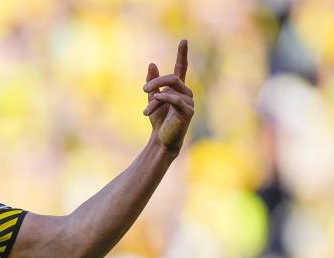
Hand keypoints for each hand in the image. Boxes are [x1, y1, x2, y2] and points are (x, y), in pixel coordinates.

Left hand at [143, 39, 193, 154]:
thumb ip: (153, 83)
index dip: (182, 54)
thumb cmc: (159, 121)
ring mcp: (189, 101)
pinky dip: (163, 99)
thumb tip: (152, 64)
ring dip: (155, 100)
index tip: (184, 40)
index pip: (182, 68)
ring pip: (170, 90)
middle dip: (156, 82)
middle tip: (144, 91)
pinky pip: (175, 99)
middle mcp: (186, 92)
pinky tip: (154, 102)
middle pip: (172, 78)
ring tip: (145, 112)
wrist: (162, 140)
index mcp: (178, 88)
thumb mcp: (153, 99)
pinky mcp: (188, 111)